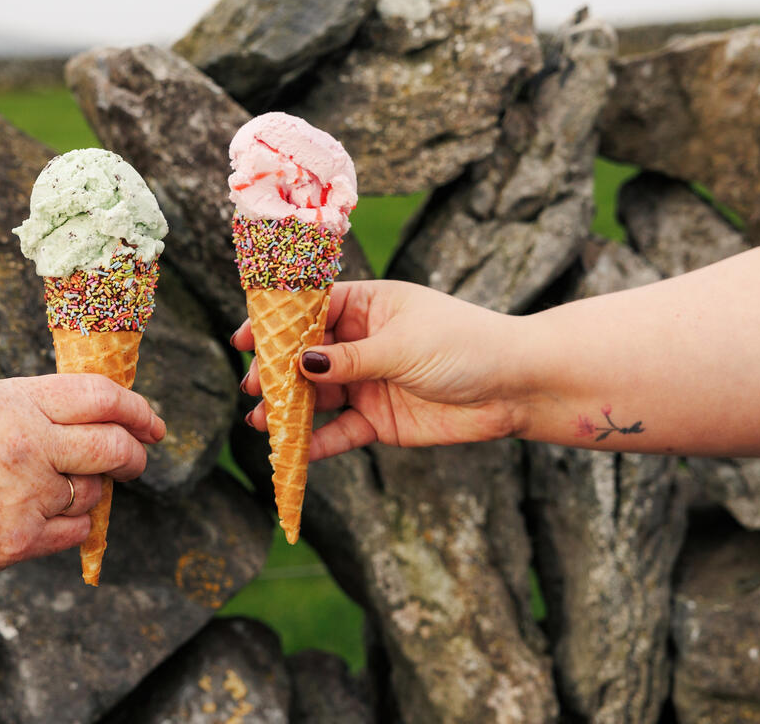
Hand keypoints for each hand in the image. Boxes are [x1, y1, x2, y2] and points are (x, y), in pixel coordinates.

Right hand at [0, 374, 164, 581]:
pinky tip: (46, 513)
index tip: (151, 421)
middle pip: (114, 447)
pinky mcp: (20, 539)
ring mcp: (27, 495)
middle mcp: (31, 445)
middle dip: (135, 454)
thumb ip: (34, 408)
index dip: (137, 408)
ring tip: (57, 485)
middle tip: (137, 458)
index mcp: (16, 402)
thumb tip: (89, 417)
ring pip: (94, 492)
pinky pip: (74, 529)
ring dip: (92, 488)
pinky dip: (73, 521)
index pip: (102, 398)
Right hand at [234, 280, 526, 459]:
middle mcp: (364, 343)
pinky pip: (339, 432)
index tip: (243, 339)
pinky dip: (316, 442)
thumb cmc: (465, 346)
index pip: (311, 311)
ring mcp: (369, 382)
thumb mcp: (402, 346)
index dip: (275, 325)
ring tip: (261, 421)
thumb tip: (301, 362)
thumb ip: (349, 359)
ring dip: (289, 409)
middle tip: (251, 387)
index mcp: (369, 307)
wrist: (516, 388)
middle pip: (307, 357)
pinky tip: (293, 451)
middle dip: (276, 372)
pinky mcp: (379, 420)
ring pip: (317, 396)